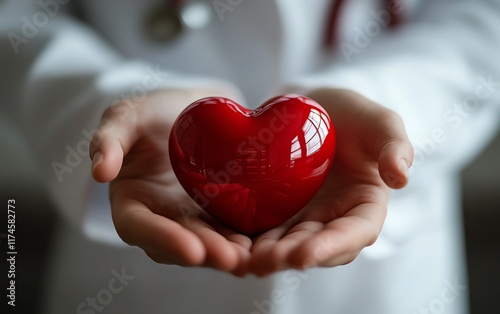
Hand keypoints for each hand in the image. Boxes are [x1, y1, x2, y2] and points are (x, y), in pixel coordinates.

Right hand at [89, 87, 251, 275]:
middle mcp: (162, 218)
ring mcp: (192, 219)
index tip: (190, 248)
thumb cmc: (154, 113)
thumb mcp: (128, 116)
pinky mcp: (219, 214)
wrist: (193, 110)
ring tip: (251, 255)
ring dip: (229, 252)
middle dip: (205, 252)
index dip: (163, 239)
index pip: (140, 228)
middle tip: (230, 258)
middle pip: (179, 243)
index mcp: (132, 202)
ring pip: (208, 242)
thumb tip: (99, 171)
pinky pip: (231, 228)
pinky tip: (265, 240)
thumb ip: (110, 138)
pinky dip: (247, 237)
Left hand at [250, 88, 413, 275]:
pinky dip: (247, 238)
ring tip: (244, 258)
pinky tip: (228, 241)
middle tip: (264, 260)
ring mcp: (302, 219)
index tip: (305, 254)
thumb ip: (394, 144)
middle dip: (291, 257)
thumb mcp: (378, 121)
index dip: (331, 247)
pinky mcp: (276, 212)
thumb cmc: (351, 115)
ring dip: (266, 255)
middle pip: (315, 247)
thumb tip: (401, 178)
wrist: (313, 108)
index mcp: (363, 207)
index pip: (354, 234)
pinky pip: (262, 229)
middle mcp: (332, 220)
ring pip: (286, 245)